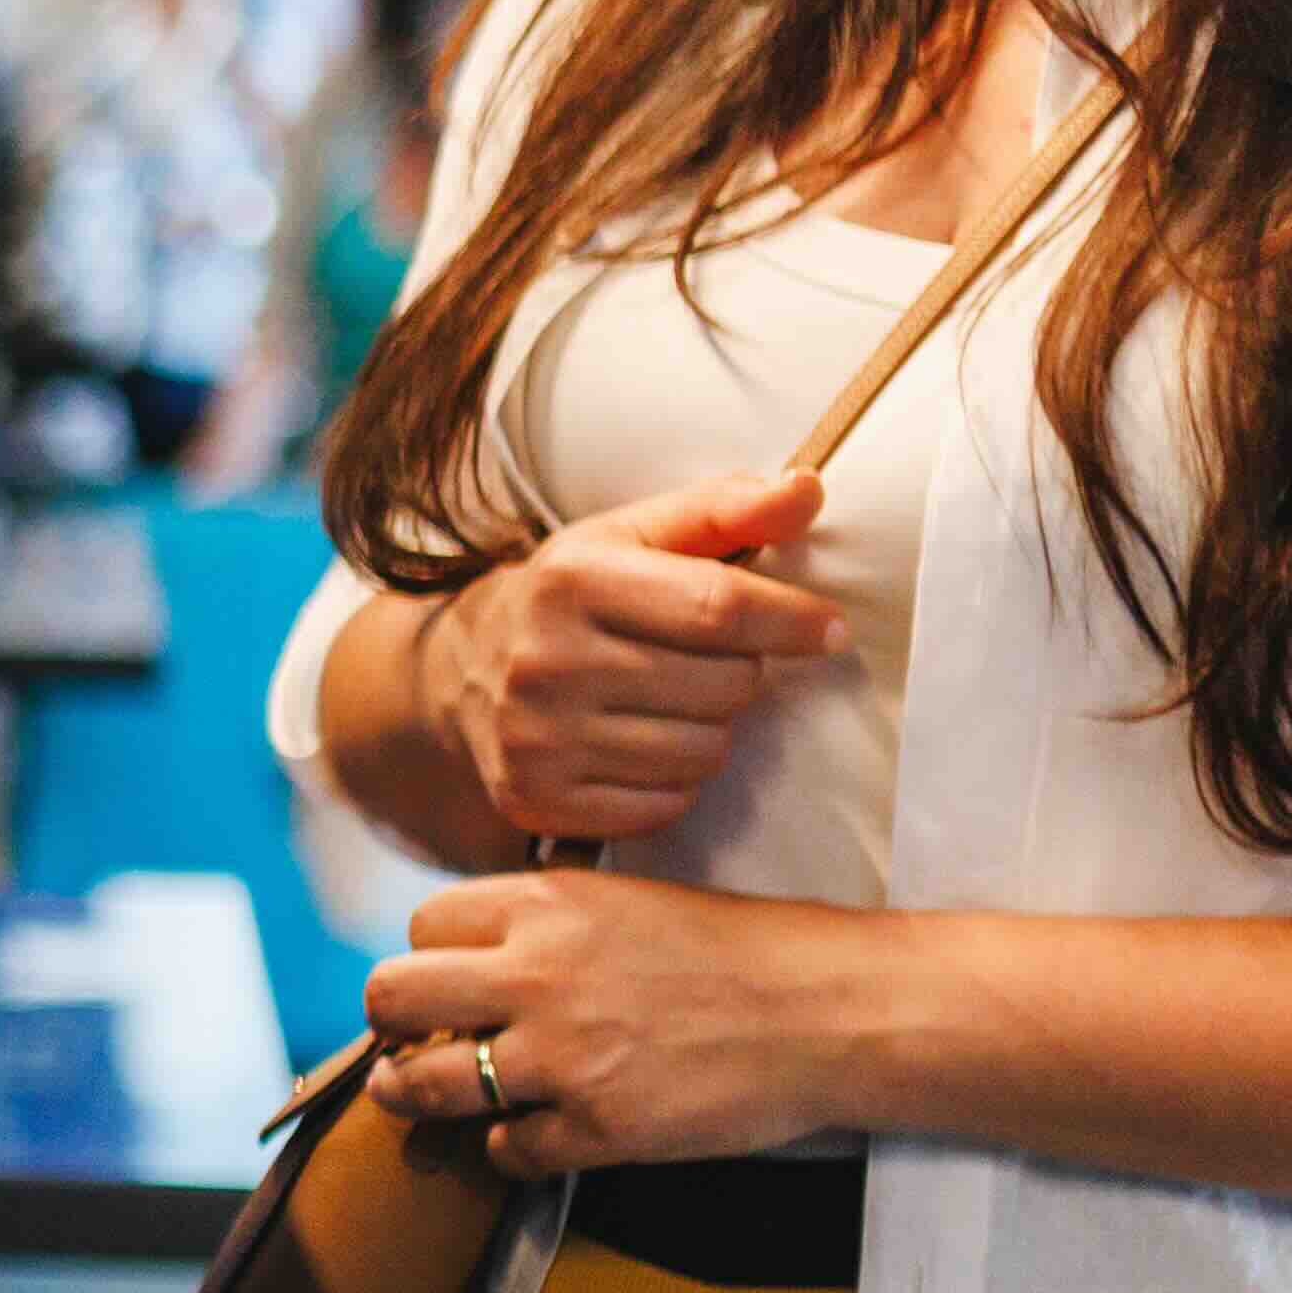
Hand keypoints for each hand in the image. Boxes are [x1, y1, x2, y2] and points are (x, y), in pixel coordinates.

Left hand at [358, 871, 875, 1172]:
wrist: (830, 1012)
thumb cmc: (738, 952)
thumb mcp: (628, 900)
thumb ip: (543, 921)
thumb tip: (464, 954)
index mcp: (549, 904)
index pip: (422, 927)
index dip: (428, 957)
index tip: (445, 982)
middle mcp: (539, 974)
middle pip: (391, 998)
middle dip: (390, 1024)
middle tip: (409, 1042)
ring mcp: (563, 1058)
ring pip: (422, 1086)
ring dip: (416, 1095)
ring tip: (425, 1097)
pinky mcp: (597, 1129)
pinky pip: (503, 1150)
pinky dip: (511, 1148)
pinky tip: (536, 1133)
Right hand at [408, 471, 843, 841]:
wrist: (461, 674)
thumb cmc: (573, 598)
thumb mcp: (633, 536)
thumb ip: (725, 510)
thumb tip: (808, 489)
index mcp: (572, 580)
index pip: (717, 606)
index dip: (791, 619)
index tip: (830, 629)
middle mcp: (546, 660)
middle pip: (724, 685)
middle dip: (742, 673)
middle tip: (708, 662)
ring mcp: (538, 738)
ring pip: (704, 752)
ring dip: (712, 729)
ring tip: (671, 703)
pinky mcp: (539, 799)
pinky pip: (667, 804)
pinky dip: (673, 780)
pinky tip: (640, 746)